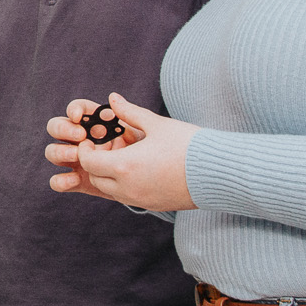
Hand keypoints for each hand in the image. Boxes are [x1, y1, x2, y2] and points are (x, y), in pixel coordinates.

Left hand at [44, 92, 197, 212]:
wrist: (218, 172)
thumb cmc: (188, 144)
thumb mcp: (156, 124)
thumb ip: (130, 112)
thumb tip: (112, 99)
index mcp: (125, 166)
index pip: (89, 162)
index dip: (86, 150)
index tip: (94, 139)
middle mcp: (128, 188)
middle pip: (96, 178)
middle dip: (96, 162)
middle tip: (110, 146)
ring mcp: (140, 199)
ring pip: (111, 190)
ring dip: (111, 175)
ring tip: (127, 156)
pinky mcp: (153, 205)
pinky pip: (129, 197)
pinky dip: (126, 184)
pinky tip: (141, 168)